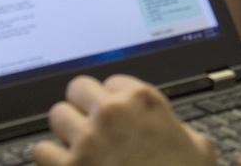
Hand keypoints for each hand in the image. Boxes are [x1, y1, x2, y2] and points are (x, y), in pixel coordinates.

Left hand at [34, 75, 216, 165]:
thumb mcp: (200, 149)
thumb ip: (179, 128)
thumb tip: (171, 128)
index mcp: (143, 101)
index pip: (112, 82)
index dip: (114, 102)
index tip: (117, 116)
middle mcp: (111, 113)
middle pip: (77, 89)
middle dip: (84, 108)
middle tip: (91, 126)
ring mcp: (87, 139)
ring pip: (57, 116)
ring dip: (66, 132)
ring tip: (78, 147)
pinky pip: (40, 150)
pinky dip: (49, 159)